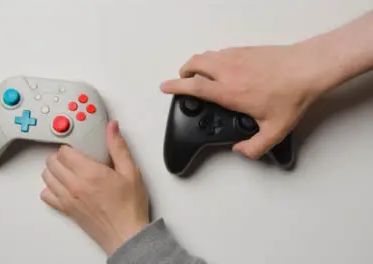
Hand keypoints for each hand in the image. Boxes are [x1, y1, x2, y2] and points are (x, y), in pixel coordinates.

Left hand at [40, 120, 149, 254]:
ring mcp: (68, 198)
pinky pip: (47, 195)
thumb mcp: (130, 172)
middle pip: (52, 162)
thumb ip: (118, 147)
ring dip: (53, 169)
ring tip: (66, 168)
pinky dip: (50, 188)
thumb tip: (112, 128)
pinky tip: (62, 186)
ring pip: (47, 177)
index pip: (64, 152)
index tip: (76, 146)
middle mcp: (75, 185)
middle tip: (71, 155)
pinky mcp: (67, 210)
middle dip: (59, 155)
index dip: (69, 146)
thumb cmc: (130, 207)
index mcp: (90, 173)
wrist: (126, 234)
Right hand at [160, 45, 331, 158]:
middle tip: (182, 79)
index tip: (165, 87)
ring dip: (197, 63)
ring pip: (206, 55)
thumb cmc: (293, 94)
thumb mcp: (275, 130)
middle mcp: (228, 72)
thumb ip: (256, 147)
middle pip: (194, 64)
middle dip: (183, 72)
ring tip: (198, 73)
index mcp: (229, 92)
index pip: (193, 87)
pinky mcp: (245, 50)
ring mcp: (236, 58)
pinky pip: (221, 52)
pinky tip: (222, 67)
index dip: (174, 87)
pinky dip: (213, 59)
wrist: (308, 68)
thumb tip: (241, 151)